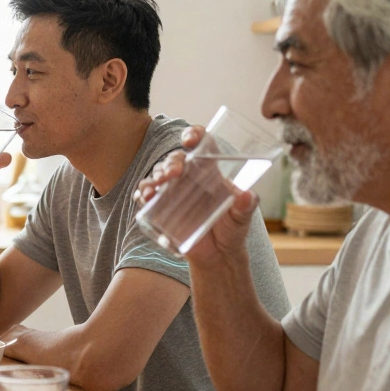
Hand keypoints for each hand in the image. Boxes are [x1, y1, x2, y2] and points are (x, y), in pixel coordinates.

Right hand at [132, 125, 256, 266]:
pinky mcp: (162, 207)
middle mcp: (190, 177)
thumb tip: (247, 196)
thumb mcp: (243, 217)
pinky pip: (147, 194)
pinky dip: (142, 193)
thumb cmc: (233, 229)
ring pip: (158, 174)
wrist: (219, 255)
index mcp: (210, 171)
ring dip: (154, 177)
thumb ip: (246, 205)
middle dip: (170, 163)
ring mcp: (174, 191)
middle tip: (172, 174)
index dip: (194, 135)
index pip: (202, 144)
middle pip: (176, 159)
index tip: (189, 140)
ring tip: (154, 189)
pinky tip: (143, 197)